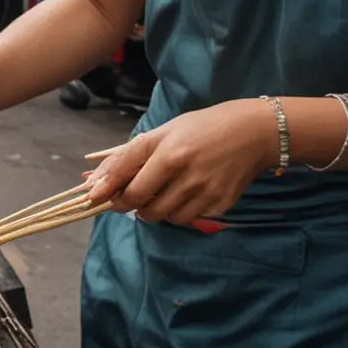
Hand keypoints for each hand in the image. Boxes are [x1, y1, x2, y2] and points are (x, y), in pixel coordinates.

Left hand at [84, 99, 277, 224]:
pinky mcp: (220, 205)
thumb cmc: (202, 128)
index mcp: (168, 152)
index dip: (107, 193)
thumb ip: (131, 155)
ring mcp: (204, 192)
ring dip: (156, 210)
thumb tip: (96, 178)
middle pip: (142, 205)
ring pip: (164, 217)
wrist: (254, 133)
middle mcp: (185, 174)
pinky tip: (188, 193)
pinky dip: (180, 211)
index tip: (94, 198)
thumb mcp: (164, 132)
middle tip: (132, 195)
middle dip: (130, 204)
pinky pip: (188, 219)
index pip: (128, 181)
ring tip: (164, 191)